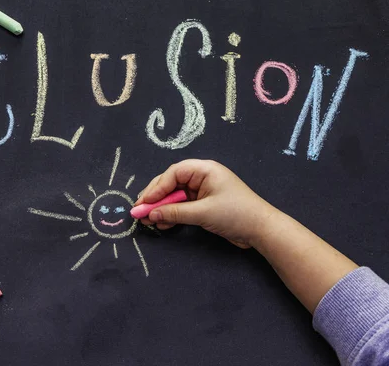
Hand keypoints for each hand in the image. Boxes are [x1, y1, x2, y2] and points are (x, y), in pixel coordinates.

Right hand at [136, 159, 278, 247]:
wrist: (261, 230)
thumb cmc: (236, 214)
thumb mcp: (203, 213)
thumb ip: (175, 212)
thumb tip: (150, 214)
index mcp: (204, 169)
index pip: (173, 174)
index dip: (156, 188)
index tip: (144, 203)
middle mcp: (201, 177)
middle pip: (171, 183)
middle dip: (155, 198)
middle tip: (140, 211)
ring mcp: (202, 191)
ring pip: (174, 196)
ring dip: (161, 209)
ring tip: (147, 221)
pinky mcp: (203, 205)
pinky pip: (181, 207)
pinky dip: (171, 215)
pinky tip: (162, 225)